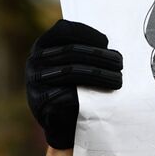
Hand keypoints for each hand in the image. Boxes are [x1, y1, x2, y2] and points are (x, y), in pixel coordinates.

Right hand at [26, 20, 122, 149]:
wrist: (62, 125)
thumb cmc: (74, 89)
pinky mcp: (40, 103)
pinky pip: (67, 95)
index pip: (63, 30)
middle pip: (71, 52)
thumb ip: (83, 51)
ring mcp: (35, 83)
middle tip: (120, 63)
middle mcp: (34, 62)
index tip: (106, 42)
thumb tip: (107, 45)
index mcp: (42, 47)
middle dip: (100, 57)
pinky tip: (104, 96)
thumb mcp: (73, 65)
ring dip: (100, 75)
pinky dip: (88, 94)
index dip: (86, 33)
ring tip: (118, 80)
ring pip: (71, 72)